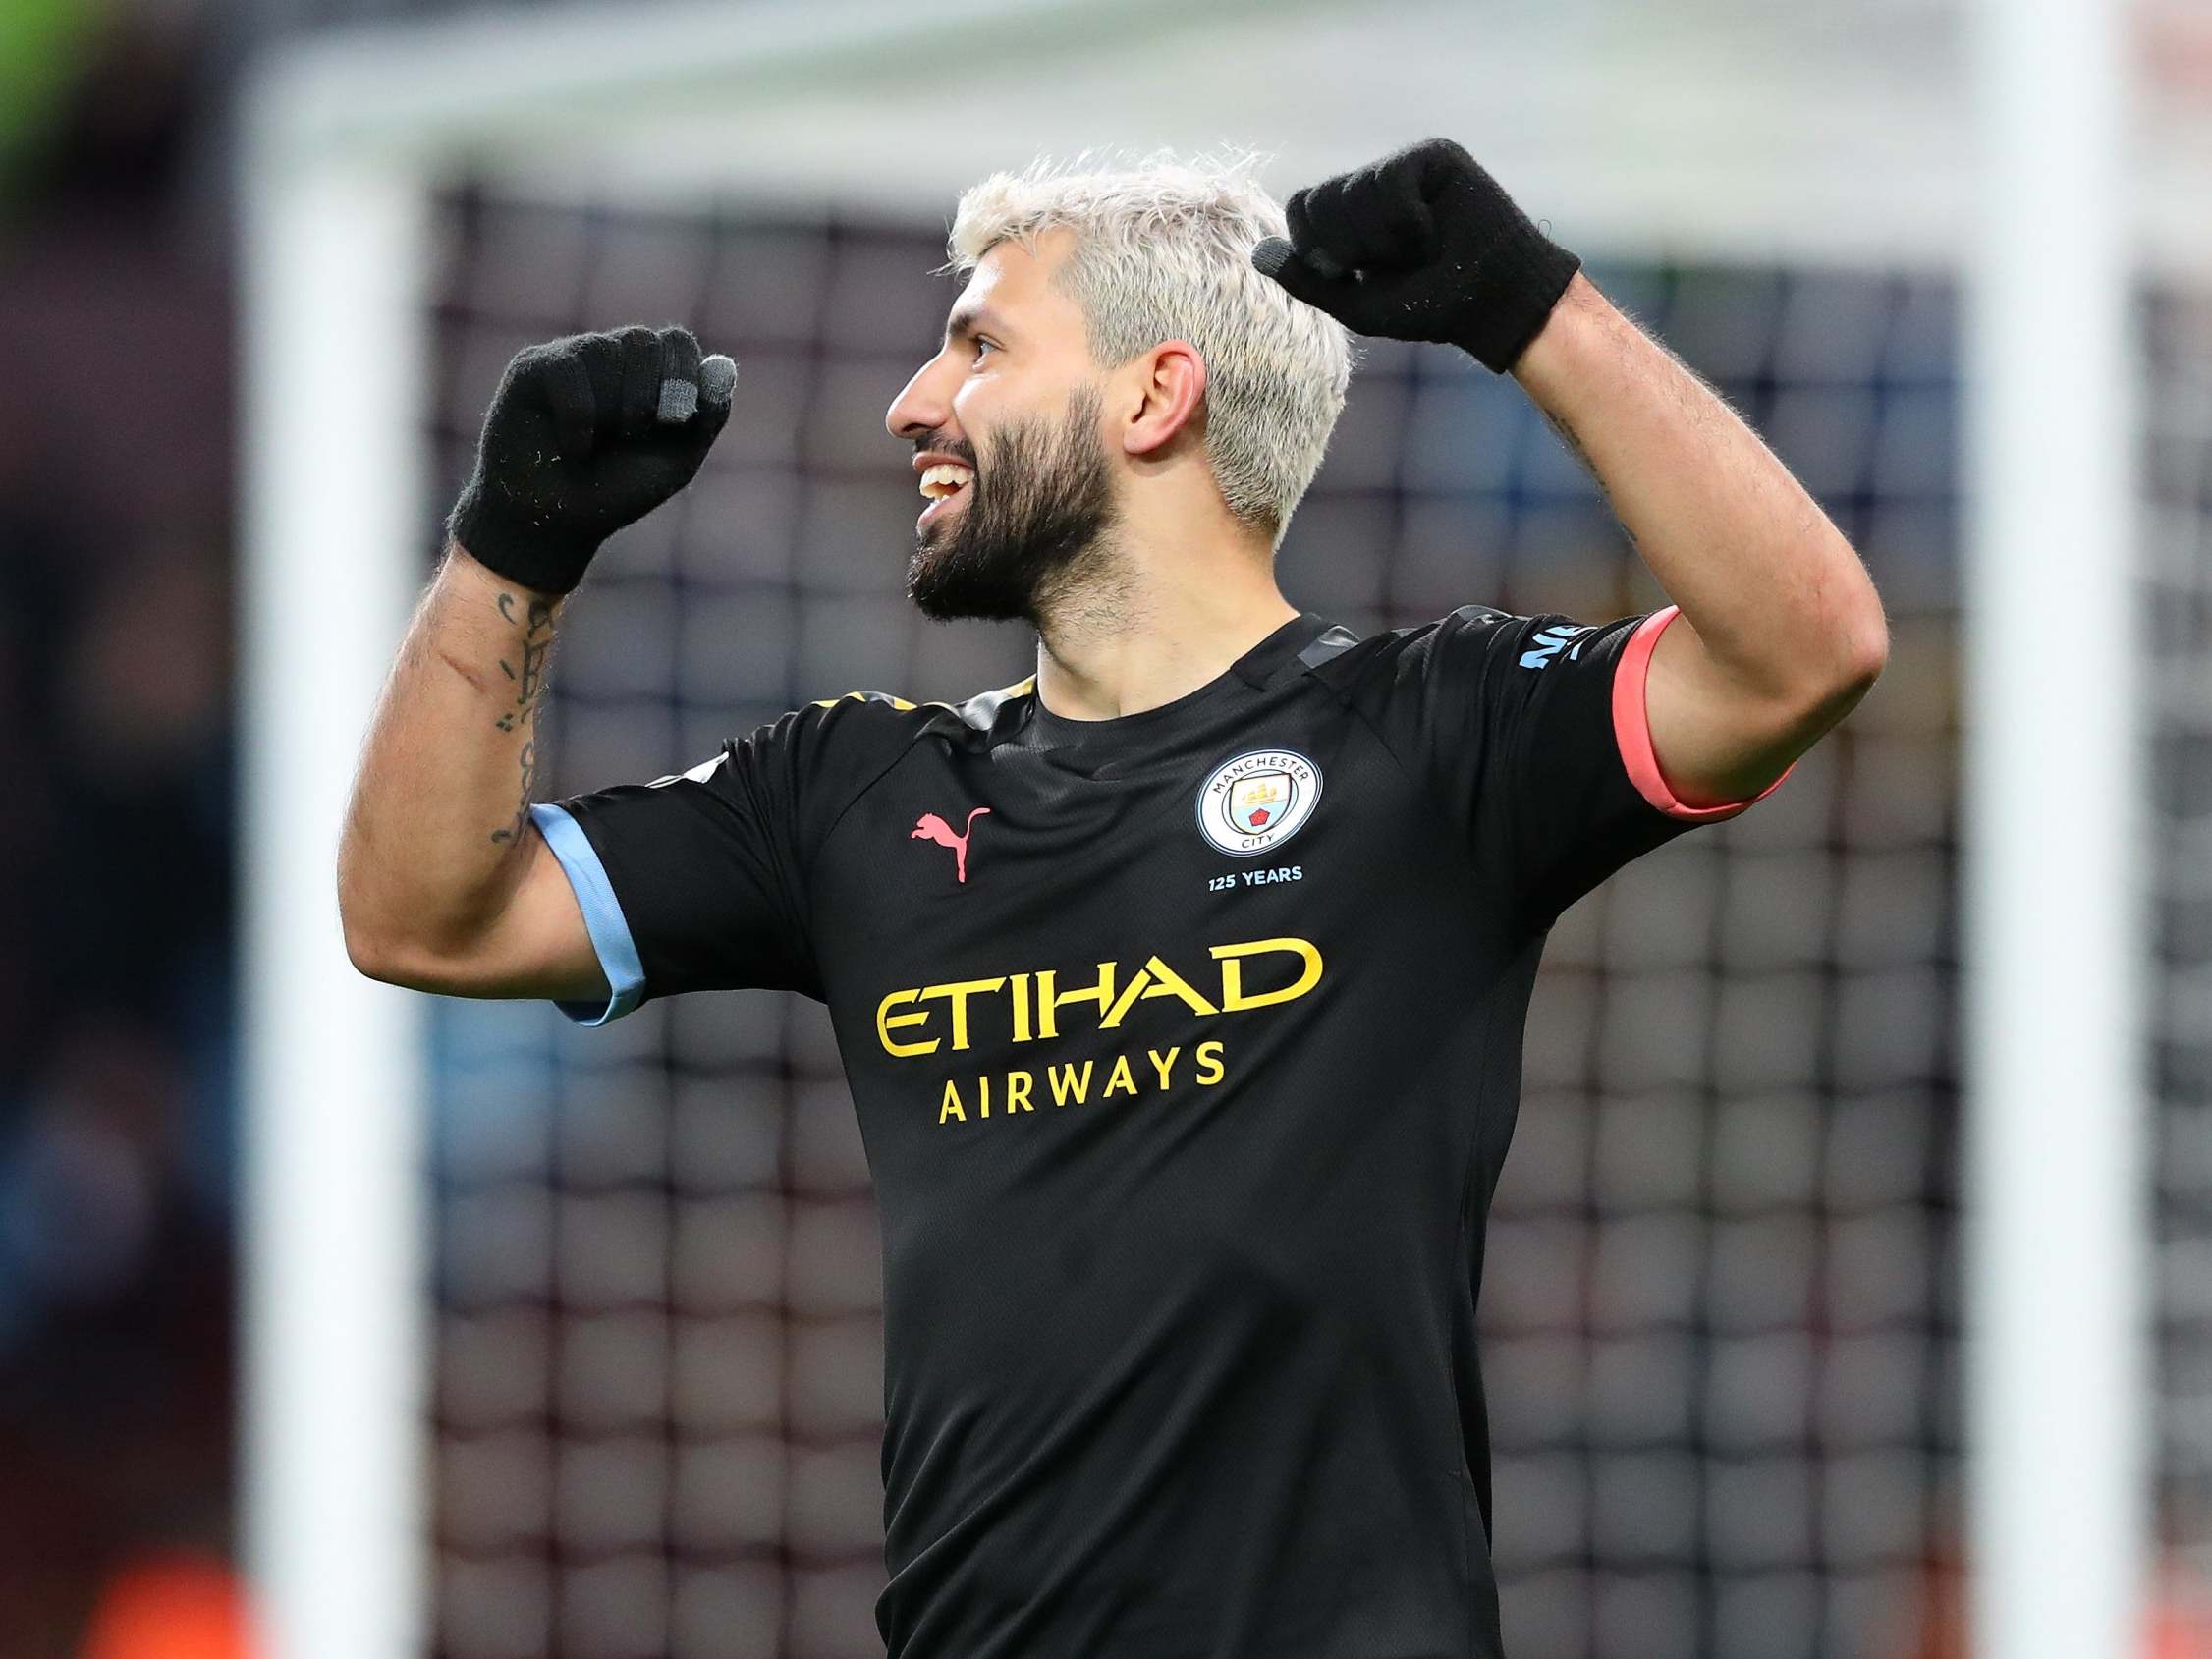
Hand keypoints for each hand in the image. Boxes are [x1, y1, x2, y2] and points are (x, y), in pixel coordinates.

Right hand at [447, 324, 737, 594]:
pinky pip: (568, 370)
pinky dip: (579, 417)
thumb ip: (707, 416)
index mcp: (649, 375)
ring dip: (613, 409)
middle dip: (648, 395)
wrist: (558, 524)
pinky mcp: (532, 369)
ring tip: (597, 445)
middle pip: (643, 340)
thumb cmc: (616, 492)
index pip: (677, 341)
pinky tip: (572, 446)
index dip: (683, 375)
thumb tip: (725, 367)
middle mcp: (611, 358)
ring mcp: (570, 359)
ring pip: (605, 350)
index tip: (675, 419)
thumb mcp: (676, 461)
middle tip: (633, 435)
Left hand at [1251, 139, 1579, 372]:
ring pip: (1355, 192)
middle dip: (1349, 248)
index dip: (1313, 245)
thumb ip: (1308, 279)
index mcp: (1350, 217)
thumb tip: (1258, 252)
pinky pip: (1391, 181)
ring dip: (1383, 240)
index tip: (1349, 273)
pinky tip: (1433, 231)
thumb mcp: (1357, 303)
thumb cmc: (1430, 306)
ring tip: (1421, 250)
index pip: (1301, 206)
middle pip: (1320, 200)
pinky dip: (1406, 222)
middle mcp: (1373, 184)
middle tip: (1393, 264)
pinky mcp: (1433, 156)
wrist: (1493, 301)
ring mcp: (1403, 165)